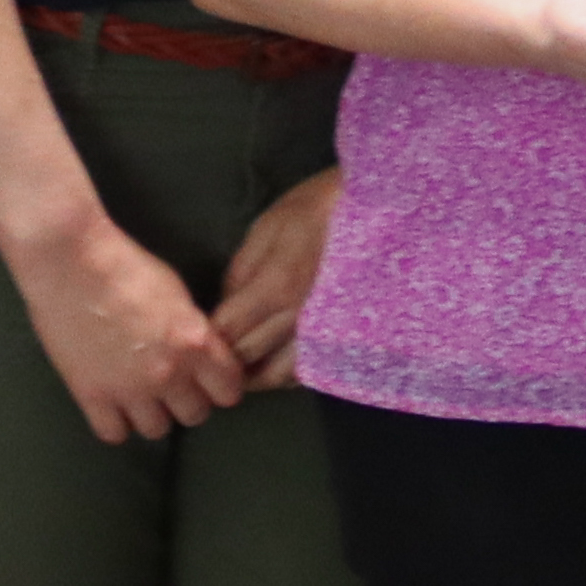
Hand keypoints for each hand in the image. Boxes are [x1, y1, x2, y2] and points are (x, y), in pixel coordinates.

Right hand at [12, 216, 247, 442]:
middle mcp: (167, 372)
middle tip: (175, 383)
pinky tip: (114, 403)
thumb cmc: (126, 266)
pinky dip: (117, 422)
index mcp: (194, 342)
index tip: (211, 379)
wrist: (71, 261)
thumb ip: (194, 332)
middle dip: (188, 400)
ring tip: (142, 393)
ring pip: (157, 430)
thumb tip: (203, 356)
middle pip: (196, 415)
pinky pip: (114, 433)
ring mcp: (128, 388)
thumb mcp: (177, 294)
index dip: (222, 385)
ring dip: (153, 413)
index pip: (229, 391)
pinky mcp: (91, 395)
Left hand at [210, 166, 345, 387]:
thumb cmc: (323, 207)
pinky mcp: (346, 342)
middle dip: (225, 356)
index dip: (206, 336)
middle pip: (247, 359)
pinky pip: (308, 371)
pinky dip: (287, 371)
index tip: (199, 333)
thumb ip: (241, 269)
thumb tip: (225, 304)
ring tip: (247, 360)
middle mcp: (300, 321)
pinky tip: (279, 357)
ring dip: (256, 372)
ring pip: (278, 377)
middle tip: (214, 351)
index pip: (225, 332)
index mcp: (276, 287)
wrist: (386, 210)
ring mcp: (326, 335)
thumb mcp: (270, 225)